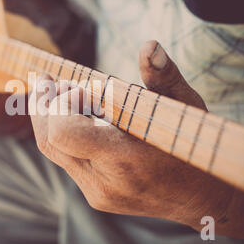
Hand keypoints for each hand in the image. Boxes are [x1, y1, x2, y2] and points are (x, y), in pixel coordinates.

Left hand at [29, 41, 243, 243]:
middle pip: (48, 141)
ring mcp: (98, 193)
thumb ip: (164, 76)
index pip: (63, 133)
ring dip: (49, 119)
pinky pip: (66, 162)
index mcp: (125, 158)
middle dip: (42, 106)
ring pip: (53, 152)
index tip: (68, 84)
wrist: (201, 197)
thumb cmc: (192, 144)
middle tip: (48, 81)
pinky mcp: (96, 197)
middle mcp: (105, 181)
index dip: (57, 104)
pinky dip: (63, 135)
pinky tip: (75, 117)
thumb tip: (149, 46)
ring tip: (59, 93)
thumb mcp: (185, 106)